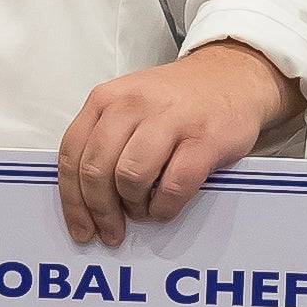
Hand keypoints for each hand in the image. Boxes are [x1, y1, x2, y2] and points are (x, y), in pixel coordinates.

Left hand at [57, 39, 295, 243]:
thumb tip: (85, 199)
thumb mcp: (129, 105)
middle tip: (112, 231)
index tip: (82, 227)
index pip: (72, 154)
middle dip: (101, 211)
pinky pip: (173, 186)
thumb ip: (103, 140)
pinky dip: (165, 206)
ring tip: (144, 209)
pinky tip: (166, 207)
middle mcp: (133, 104)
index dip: (73, 200)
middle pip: (96, 170)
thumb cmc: (178, 100)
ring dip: (134, 206)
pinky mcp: (205, 139)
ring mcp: (171, 119)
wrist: (234, 75)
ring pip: (130, 178)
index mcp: (106, 98)